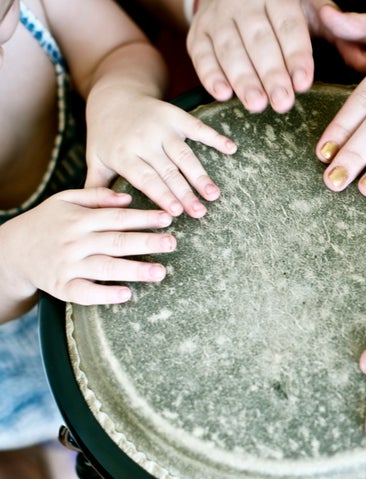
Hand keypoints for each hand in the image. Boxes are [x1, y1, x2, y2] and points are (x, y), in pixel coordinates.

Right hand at [0, 188, 175, 308]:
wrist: (11, 251)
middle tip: (173, 243)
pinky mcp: (62, 287)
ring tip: (160, 272)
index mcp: (79, 219)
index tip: (167, 218)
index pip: (117, 217)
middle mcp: (75, 242)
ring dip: (135, 270)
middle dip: (146, 242)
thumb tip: (128, 198)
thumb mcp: (64, 201)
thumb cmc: (46, 223)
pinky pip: (85, 293)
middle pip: (116, 241)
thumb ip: (96, 197)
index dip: (143, 218)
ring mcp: (68, 266)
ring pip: (106, 268)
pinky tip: (127, 294)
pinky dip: (106, 294)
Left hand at [85, 95, 236, 217]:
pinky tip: (232, 149)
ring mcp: (161, 126)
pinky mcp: (175, 115)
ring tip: (214, 194)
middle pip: (168, 171)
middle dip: (185, 193)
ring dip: (201, 175)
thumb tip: (96, 219)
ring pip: (184, 154)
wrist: (114, 96)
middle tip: (200, 212)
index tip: (176, 212)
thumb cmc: (106, 136)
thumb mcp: (95, 159)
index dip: (161, 194)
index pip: (145, 178)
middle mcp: (143, 139)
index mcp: (122, 153)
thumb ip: (97, 187)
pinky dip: (216, 137)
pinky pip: (198, 127)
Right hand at [187, 0, 365, 112]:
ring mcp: (218, 17)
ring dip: (242, 78)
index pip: (289, 28)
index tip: (304, 83)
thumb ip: (341, 38)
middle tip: (282, 102)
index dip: (296, 56)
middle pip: (259, 41)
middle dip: (271, 73)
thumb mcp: (314, 15)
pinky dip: (209, 74)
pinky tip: (222, 94)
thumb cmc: (284, 11)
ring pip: (230, 49)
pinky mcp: (198, 33)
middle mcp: (245, 3)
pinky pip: (200, 54)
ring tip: (256, 104)